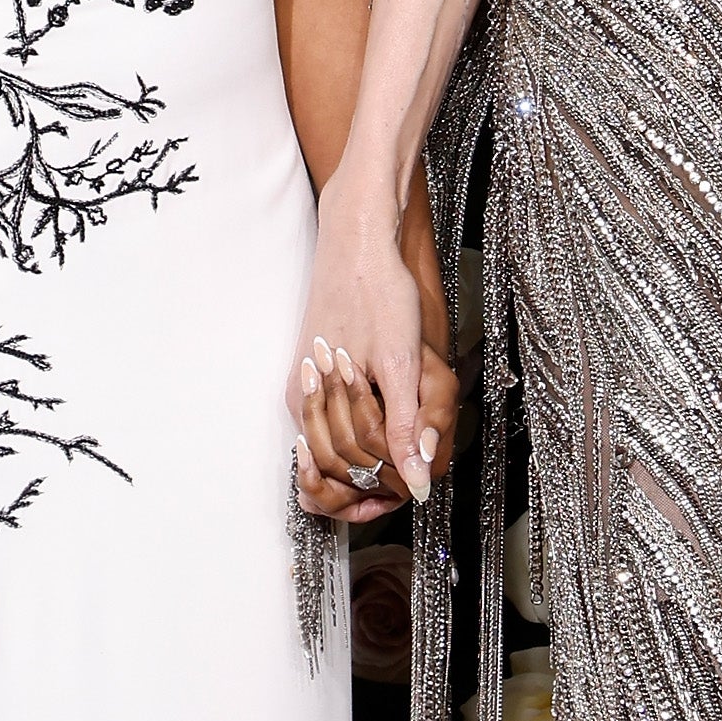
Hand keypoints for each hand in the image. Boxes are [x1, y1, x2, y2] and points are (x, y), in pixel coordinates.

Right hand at [291, 181, 433, 512]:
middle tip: (421, 462)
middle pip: (339, 461)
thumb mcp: (400, 364)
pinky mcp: (315, 370)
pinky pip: (334, 417)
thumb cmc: (378, 292)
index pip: (348, 471)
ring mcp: (304, 384)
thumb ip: (403, 427)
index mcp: (312, 402)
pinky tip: (389, 421)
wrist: (359, 238)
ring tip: (409, 444)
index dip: (388, 480)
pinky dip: (363, 426)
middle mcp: (300, 398)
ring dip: (373, 450)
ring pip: (337, 442)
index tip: (421, 478)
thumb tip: (416, 482)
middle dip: (380, 469)